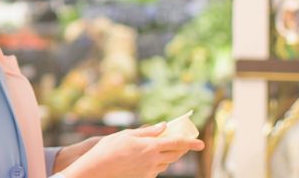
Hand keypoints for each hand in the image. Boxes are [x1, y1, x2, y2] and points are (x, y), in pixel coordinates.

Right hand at [60, 122, 203, 177]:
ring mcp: (148, 171)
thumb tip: (163, 126)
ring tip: (166, 148)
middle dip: (183, 150)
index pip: (176, 143)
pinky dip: (157, 163)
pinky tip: (150, 158)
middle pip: (175, 155)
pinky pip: (156, 170)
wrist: (97, 169)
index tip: (201, 143)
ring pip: (166, 163)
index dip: (190, 143)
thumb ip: (148, 132)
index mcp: (150, 146)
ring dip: (170, 156)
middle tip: (186, 145)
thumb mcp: (128, 134)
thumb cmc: (109, 148)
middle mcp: (152, 160)